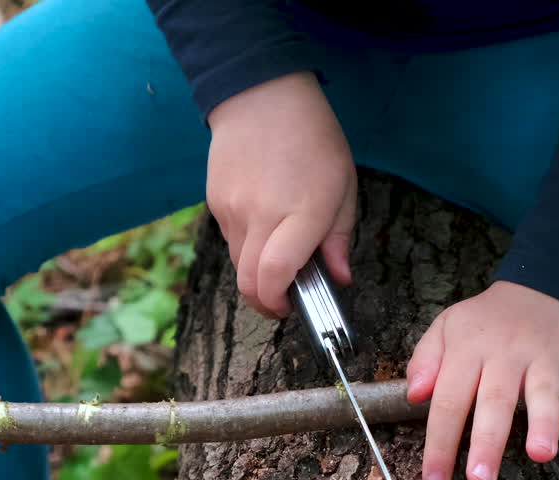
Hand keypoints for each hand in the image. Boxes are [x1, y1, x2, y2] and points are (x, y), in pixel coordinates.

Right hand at [206, 72, 355, 317]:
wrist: (261, 94)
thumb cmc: (313, 138)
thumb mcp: (343, 185)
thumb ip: (339, 237)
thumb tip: (339, 278)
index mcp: (301, 212)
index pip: (275, 276)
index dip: (279, 303)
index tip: (294, 306)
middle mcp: (261, 215)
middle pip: (248, 283)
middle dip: (265, 303)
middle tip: (285, 299)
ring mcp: (232, 209)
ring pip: (237, 265)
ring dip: (257, 273)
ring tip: (279, 252)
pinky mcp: (214, 203)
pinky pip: (229, 240)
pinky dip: (246, 246)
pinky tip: (263, 221)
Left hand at [406, 281, 558, 479]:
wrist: (550, 284)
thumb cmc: (491, 320)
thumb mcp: (448, 326)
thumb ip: (425, 359)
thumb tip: (413, 396)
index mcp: (470, 348)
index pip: (449, 398)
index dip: (439, 442)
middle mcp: (508, 354)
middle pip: (495, 400)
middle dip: (487, 441)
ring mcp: (549, 359)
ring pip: (546, 394)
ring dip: (545, 423)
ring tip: (541, 454)